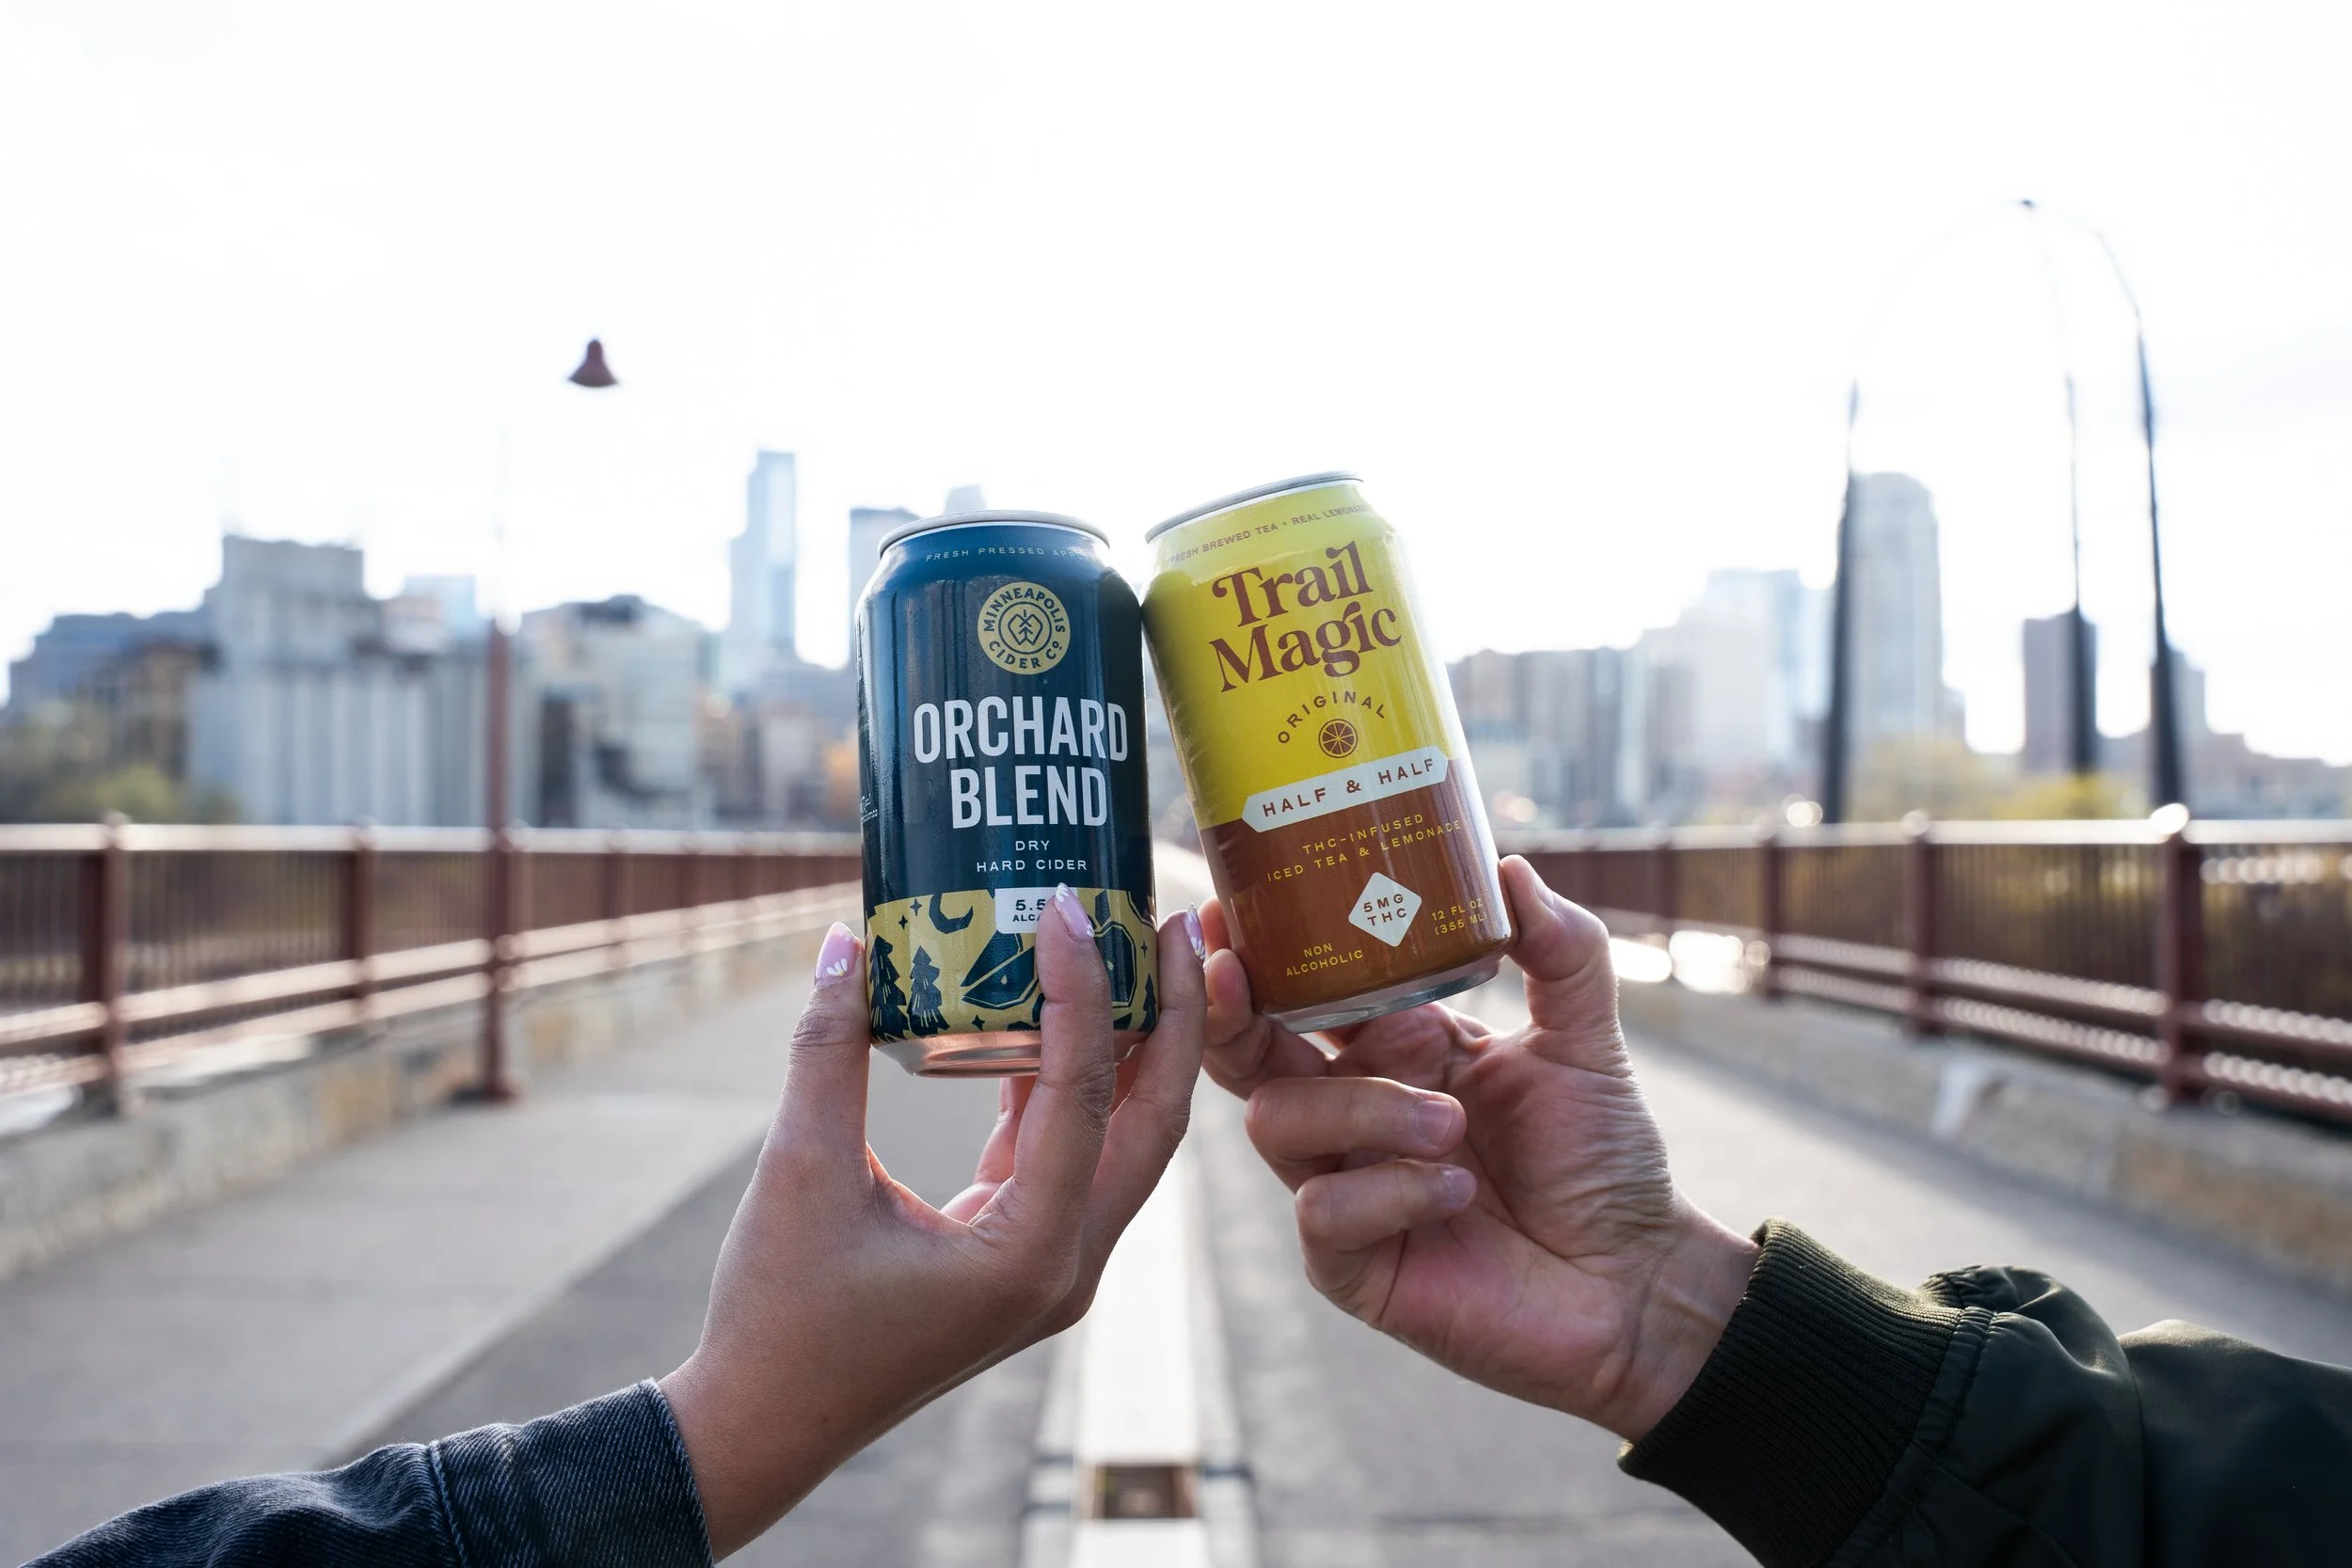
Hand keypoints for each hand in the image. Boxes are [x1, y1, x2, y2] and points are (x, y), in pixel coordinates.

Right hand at [660, 887, 1205, 1557]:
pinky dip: (1071, 1085)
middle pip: (1154, 1120)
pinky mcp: (1024, 1255)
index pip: (1085, 1096)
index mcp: (1030, 1253)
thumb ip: (826, 1052)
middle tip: (1175, 920)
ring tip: (1135, 950)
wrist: (763, 1426)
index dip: (1083, 992)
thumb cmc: (778, 1314)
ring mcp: (1054, 1265)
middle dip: (1175, 1016)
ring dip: (1135, 1047)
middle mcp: (1067, 1263)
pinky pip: (1072, 1156)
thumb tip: (843, 943)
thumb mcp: (800, 1172)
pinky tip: (1052, 1012)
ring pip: (1125, 1139)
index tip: (1064, 908)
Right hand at [1202, 856, 1752, 1440]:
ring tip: (1450, 1124)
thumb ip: (1560, 951)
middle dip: (1229, 1012)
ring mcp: (1345, 1190)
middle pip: (1246, 1055)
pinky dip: (1387, 1190)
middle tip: (1236, 976)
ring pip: (1279, 1123)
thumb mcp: (1585, 1040)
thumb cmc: (1602, 1161)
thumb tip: (1511, 869)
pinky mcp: (1351, 1267)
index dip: (1255, 954)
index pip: (1296, 992)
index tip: (1231, 908)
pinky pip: (1321, 1213)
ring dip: (1361, 1109)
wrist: (1636, 1280)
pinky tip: (1456, 1189)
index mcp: (1389, 1049)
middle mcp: (1351, 1114)